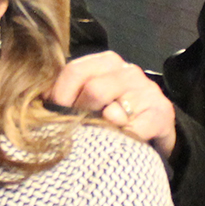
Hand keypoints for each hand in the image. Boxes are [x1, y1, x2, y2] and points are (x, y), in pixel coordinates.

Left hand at [49, 52, 176, 157]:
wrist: (154, 130)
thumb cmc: (113, 115)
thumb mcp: (89, 101)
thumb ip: (67, 97)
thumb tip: (42, 105)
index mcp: (106, 62)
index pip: (74, 72)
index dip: (60, 97)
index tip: (54, 117)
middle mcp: (128, 71)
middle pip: (93, 89)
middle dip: (82, 115)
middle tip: (81, 130)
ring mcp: (147, 90)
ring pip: (113, 111)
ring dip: (103, 129)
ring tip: (102, 136)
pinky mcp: (162, 112)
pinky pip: (134, 129)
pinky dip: (123, 140)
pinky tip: (121, 143)